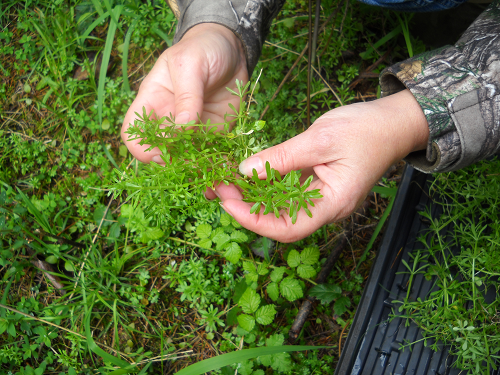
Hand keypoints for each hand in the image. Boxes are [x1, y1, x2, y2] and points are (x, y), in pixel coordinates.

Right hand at [121, 23, 247, 163]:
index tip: (162, 152)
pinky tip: (224, 165)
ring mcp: (191, 129)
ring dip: (195, 166)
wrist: (232, 48)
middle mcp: (168, 119)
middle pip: (158, 151)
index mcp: (152, 101)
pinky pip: (211, 153)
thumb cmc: (202, 49)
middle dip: (172, 161)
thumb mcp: (190, 65)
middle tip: (191, 162)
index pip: (133, 132)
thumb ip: (186, 96)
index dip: (142, 147)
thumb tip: (183, 128)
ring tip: (210, 169)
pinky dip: (216, 162)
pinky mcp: (214, 133)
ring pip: (185, 158)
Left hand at [215, 90, 429, 241]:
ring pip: (282, 209)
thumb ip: (282, 157)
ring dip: (254, 197)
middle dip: (246, 209)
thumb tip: (245, 172)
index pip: (287, 228)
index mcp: (333, 204)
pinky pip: (288, 193)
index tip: (227, 202)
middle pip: (281, 222)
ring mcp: (322, 199)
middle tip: (219, 188)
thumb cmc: (365, 129)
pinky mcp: (318, 187)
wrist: (392, 122)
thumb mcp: (320, 139)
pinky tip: (249, 175)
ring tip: (226, 182)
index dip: (253, 221)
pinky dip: (267, 186)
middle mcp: (327, 208)